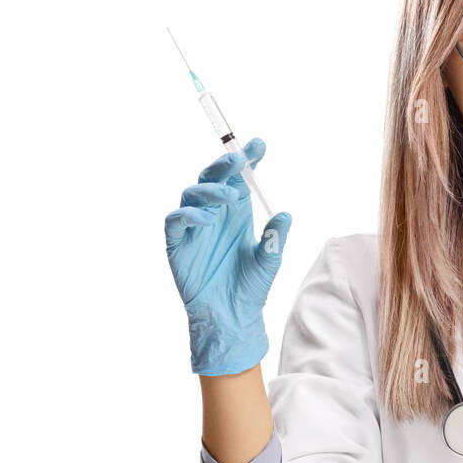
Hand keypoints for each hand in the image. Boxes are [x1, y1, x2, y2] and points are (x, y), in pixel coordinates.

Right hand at [164, 138, 291, 375]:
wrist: (232, 316)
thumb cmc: (250, 287)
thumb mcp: (269, 261)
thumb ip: (275, 237)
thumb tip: (286, 215)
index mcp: (237, 212)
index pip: (239, 178)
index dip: (246, 159)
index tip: (259, 145)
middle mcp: (214, 214)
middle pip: (212, 178)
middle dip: (224, 165)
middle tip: (238, 158)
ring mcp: (193, 227)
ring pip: (192, 193)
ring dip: (209, 189)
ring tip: (229, 195)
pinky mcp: (176, 244)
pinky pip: (175, 221)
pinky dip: (189, 215)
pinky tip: (207, 218)